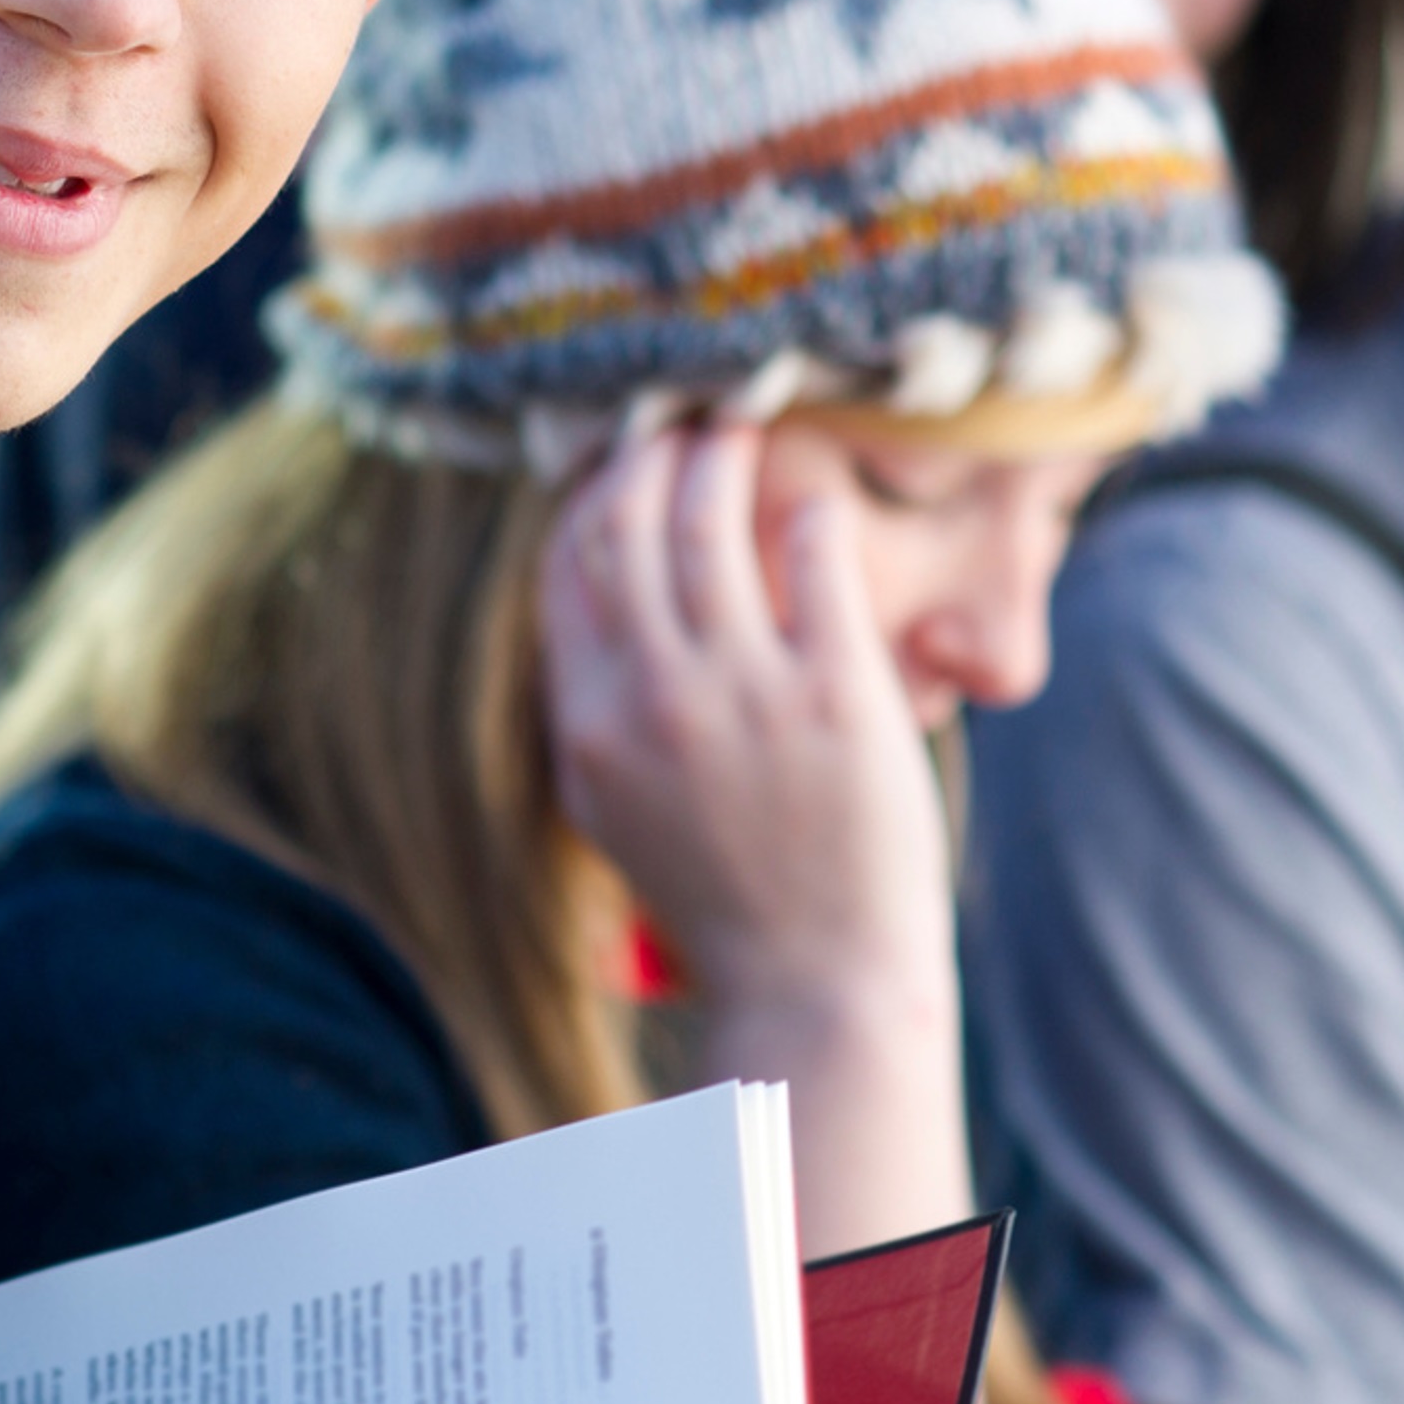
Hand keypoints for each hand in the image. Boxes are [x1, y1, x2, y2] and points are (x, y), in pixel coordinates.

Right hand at [536, 422, 950, 1021]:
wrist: (816, 982)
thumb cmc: (722, 895)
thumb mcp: (614, 807)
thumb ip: (591, 707)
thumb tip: (586, 603)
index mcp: (587, 727)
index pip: (566, 566)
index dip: (589, 492)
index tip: (620, 457)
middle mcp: (653, 700)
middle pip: (627, 523)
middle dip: (651, 451)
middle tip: (685, 420)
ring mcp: (744, 694)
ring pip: (710, 522)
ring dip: (723, 456)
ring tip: (744, 431)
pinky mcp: (837, 695)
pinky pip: (816, 559)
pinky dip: (811, 513)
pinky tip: (818, 503)